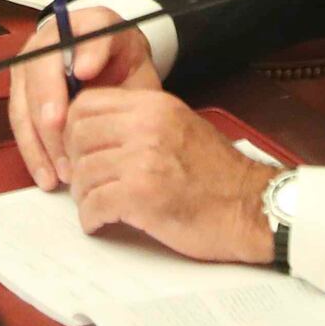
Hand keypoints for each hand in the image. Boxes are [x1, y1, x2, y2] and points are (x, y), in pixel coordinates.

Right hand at [8, 7, 158, 190]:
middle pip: (41, 67)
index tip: (86, 74)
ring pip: (25, 100)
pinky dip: (33, 150)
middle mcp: (52, 38)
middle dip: (49, 106)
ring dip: (40, 139)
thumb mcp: (140, 70)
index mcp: (91, 23)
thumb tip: (83, 69)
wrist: (114, 73)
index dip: (84, 51)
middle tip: (64, 138)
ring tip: (61, 172)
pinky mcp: (20, 90)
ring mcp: (31, 63)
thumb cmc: (126, 74)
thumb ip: (122, 70)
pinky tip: (46, 174)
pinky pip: (20, 122)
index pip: (86, 31)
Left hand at [62, 89, 277, 263]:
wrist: (251, 206)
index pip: (87, 104)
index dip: (73, 129)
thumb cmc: (219, 175)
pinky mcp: (142, 196)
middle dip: (74, 163)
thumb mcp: (180, 127)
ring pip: (83, 173)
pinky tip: (101, 222)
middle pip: (78, 136)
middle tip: (84, 181)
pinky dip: (91, 218)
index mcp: (154, 106)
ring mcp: (143, 160)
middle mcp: (146, 126)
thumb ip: (141, 123)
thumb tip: (98, 133)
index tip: (79, 149)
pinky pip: (94, 205)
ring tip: (95, 204)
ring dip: (83, 195)